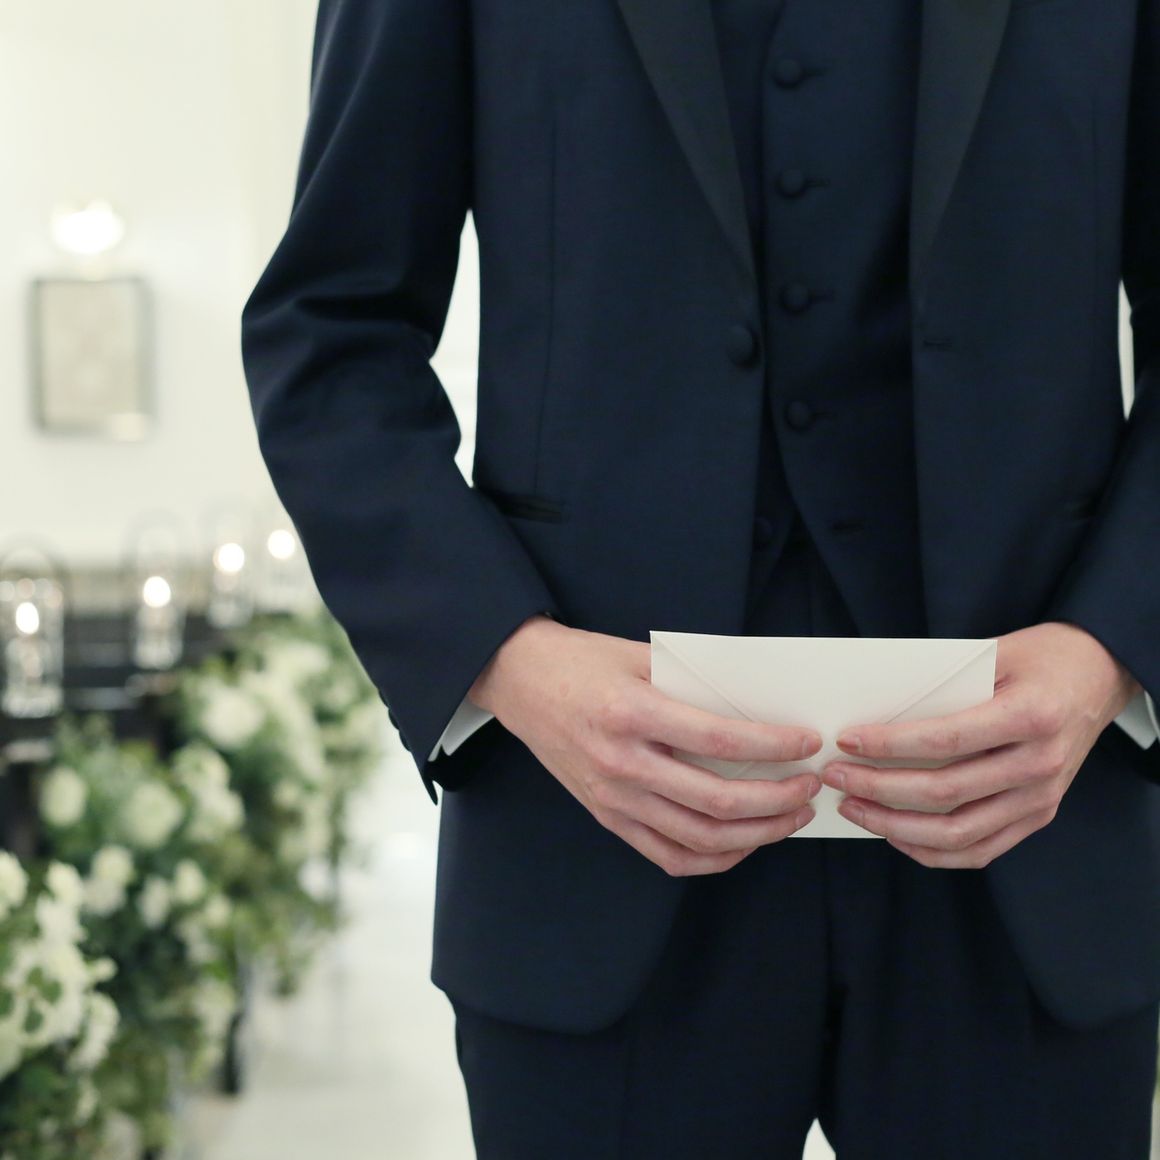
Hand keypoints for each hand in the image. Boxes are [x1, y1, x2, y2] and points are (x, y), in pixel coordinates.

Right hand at [470, 617, 822, 876]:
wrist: (520, 682)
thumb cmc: (582, 662)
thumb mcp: (639, 654)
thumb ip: (693, 680)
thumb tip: (760, 704)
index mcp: (633, 713)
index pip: (721, 741)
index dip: (774, 746)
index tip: (808, 743)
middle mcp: (622, 763)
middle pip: (718, 800)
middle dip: (778, 798)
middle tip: (810, 785)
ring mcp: (613, 797)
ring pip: (700, 838)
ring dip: (757, 833)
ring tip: (791, 817)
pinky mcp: (607, 816)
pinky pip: (669, 855)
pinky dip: (714, 857)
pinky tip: (743, 842)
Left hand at [822, 622, 1140, 868]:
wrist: (1099, 676)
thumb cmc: (1039, 658)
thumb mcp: (994, 653)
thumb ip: (942, 682)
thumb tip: (872, 710)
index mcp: (1030, 716)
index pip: (946, 740)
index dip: (890, 745)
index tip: (845, 742)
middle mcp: (1039, 764)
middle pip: (944, 792)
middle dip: (877, 788)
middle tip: (833, 776)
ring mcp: (1041, 798)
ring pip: (957, 832)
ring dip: (894, 826)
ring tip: (851, 807)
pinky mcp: (1038, 817)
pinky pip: (978, 849)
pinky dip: (930, 850)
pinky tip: (892, 833)